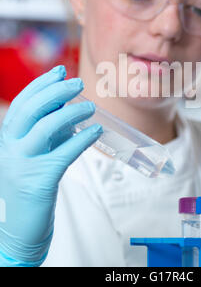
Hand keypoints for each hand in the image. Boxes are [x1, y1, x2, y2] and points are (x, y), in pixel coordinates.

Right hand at [0, 66, 101, 266]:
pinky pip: (63, 154)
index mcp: (7, 137)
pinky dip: (82, 140)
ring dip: (71, 113)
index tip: (59, 70)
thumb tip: (67, 106)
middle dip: (56, 92)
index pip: (22, 103)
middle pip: (31, 110)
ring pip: (45, 128)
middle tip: (78, 83)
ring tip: (91, 107)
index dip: (40, 84)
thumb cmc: (32, 183)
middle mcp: (10, 147)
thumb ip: (47, 130)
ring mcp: (22, 164)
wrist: (20, 225)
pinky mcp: (39, 181)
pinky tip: (95, 132)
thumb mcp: (35, 151)